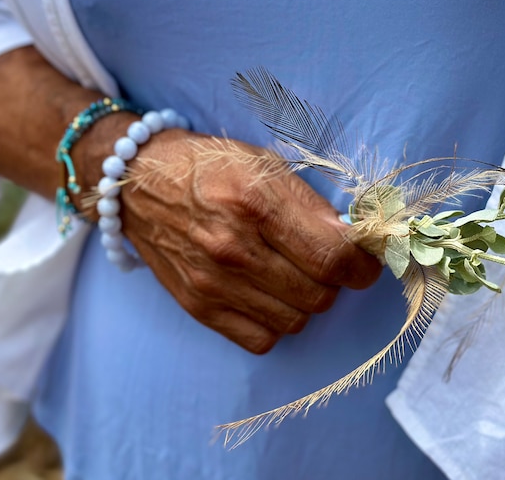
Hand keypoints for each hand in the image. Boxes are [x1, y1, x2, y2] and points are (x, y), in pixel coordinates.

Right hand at [114, 130, 382, 353]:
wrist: (140, 182)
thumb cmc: (210, 166)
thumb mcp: (265, 164)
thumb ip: (311, 204)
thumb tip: (353, 242)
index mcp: (255, 202)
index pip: (332, 256)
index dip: (363, 265)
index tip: (364, 260)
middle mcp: (233, 248)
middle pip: (319, 294)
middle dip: (335, 281)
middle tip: (322, 261)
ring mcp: (213, 283)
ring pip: (295, 321)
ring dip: (306, 302)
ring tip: (293, 275)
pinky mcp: (198, 307)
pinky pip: (261, 339)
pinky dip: (275, 323)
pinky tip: (269, 295)